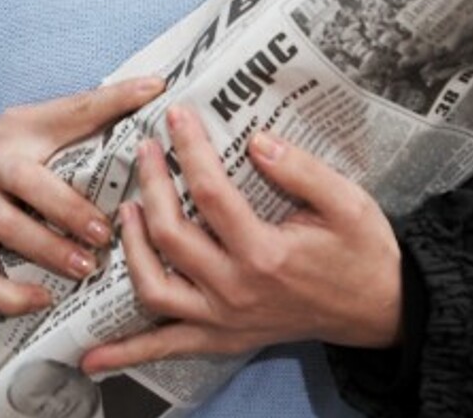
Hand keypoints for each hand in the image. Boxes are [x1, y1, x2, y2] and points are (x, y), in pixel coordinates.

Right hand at [0, 76, 164, 315]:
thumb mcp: (24, 126)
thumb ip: (75, 121)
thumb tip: (143, 102)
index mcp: (24, 130)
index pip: (73, 109)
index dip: (115, 98)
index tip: (155, 90)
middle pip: (31, 182)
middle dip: (70, 209)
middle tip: (105, 229)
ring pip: (11, 232)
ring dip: (52, 252)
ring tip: (86, 268)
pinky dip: (11, 296)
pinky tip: (41, 300)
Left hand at [80, 108, 402, 373]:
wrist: (380, 309)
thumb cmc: (361, 251)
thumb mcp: (347, 202)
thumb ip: (301, 170)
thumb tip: (255, 140)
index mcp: (266, 254)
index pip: (211, 194)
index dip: (189, 150)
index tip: (175, 114)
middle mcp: (237, 291)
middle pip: (172, 235)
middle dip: (151, 185)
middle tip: (144, 149)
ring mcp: (225, 321)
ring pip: (155, 289)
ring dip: (131, 249)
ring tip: (125, 209)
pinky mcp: (222, 339)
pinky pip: (166, 348)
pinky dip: (127, 353)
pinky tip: (91, 357)